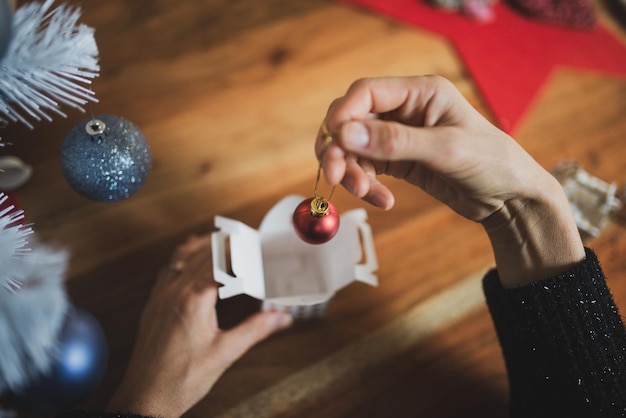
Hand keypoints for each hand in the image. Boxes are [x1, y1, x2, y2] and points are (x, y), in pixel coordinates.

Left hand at [106, 235, 292, 417]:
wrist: (143, 399)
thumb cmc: (181, 380)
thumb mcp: (225, 354)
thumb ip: (255, 330)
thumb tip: (282, 317)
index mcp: (194, 299)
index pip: (221, 261)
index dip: (240, 250)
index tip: (257, 244)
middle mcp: (174, 291)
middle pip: (203, 253)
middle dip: (226, 243)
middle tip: (246, 238)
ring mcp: (160, 296)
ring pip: (181, 256)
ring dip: (203, 245)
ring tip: (221, 239)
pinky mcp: (152, 305)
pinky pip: (167, 269)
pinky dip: (182, 257)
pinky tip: (189, 258)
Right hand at [319, 75, 584, 286]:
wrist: (510, 199)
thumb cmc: (491, 163)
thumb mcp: (446, 150)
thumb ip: (395, 142)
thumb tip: (344, 134)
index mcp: (421, 92)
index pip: (366, 93)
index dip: (343, 114)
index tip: (331, 141)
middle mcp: (406, 110)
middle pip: (352, 121)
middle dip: (340, 149)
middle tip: (337, 176)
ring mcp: (400, 136)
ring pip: (355, 148)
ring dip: (352, 171)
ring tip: (366, 195)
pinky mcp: (398, 161)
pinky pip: (367, 169)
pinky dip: (367, 185)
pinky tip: (383, 201)